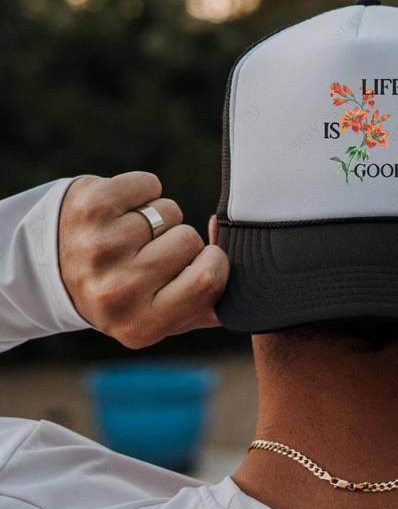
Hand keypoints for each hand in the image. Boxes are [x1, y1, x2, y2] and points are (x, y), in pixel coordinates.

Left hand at [58, 173, 229, 348]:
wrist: (50, 268)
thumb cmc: (121, 291)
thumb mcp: (162, 315)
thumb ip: (211, 300)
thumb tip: (237, 260)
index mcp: (140, 325)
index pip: (209, 279)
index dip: (212, 263)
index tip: (197, 263)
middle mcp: (117, 291)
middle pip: (190, 240)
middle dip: (180, 242)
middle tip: (148, 254)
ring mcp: (100, 247)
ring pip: (170, 210)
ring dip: (158, 218)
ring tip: (130, 235)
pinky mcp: (90, 206)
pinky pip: (149, 183)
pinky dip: (141, 191)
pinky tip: (119, 212)